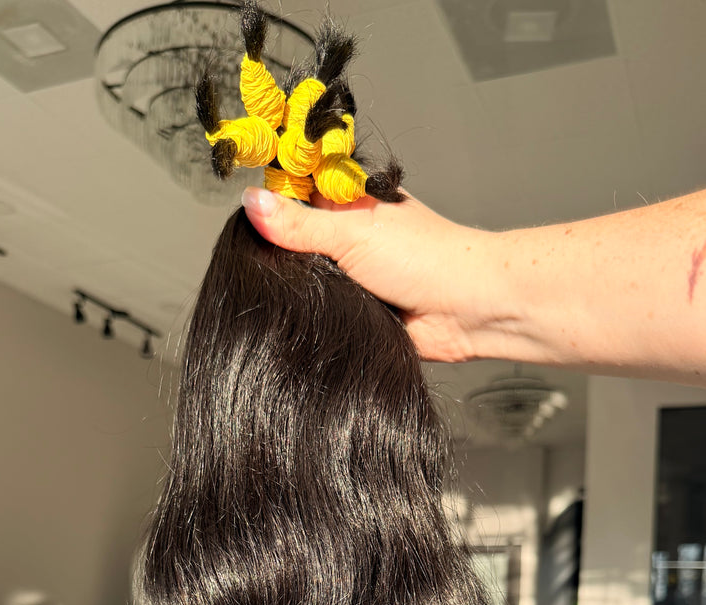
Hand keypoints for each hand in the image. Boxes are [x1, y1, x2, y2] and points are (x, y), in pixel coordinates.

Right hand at [241, 186, 500, 363]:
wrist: (465, 309)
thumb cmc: (426, 258)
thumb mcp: (351, 232)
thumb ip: (298, 224)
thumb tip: (252, 204)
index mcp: (346, 201)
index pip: (294, 188)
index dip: (268, 193)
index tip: (240, 204)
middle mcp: (346, 235)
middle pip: (292, 235)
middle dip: (274, 247)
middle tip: (251, 254)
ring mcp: (349, 273)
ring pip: (302, 276)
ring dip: (293, 285)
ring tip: (273, 287)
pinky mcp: (353, 308)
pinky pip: (318, 309)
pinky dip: (310, 313)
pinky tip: (296, 315)